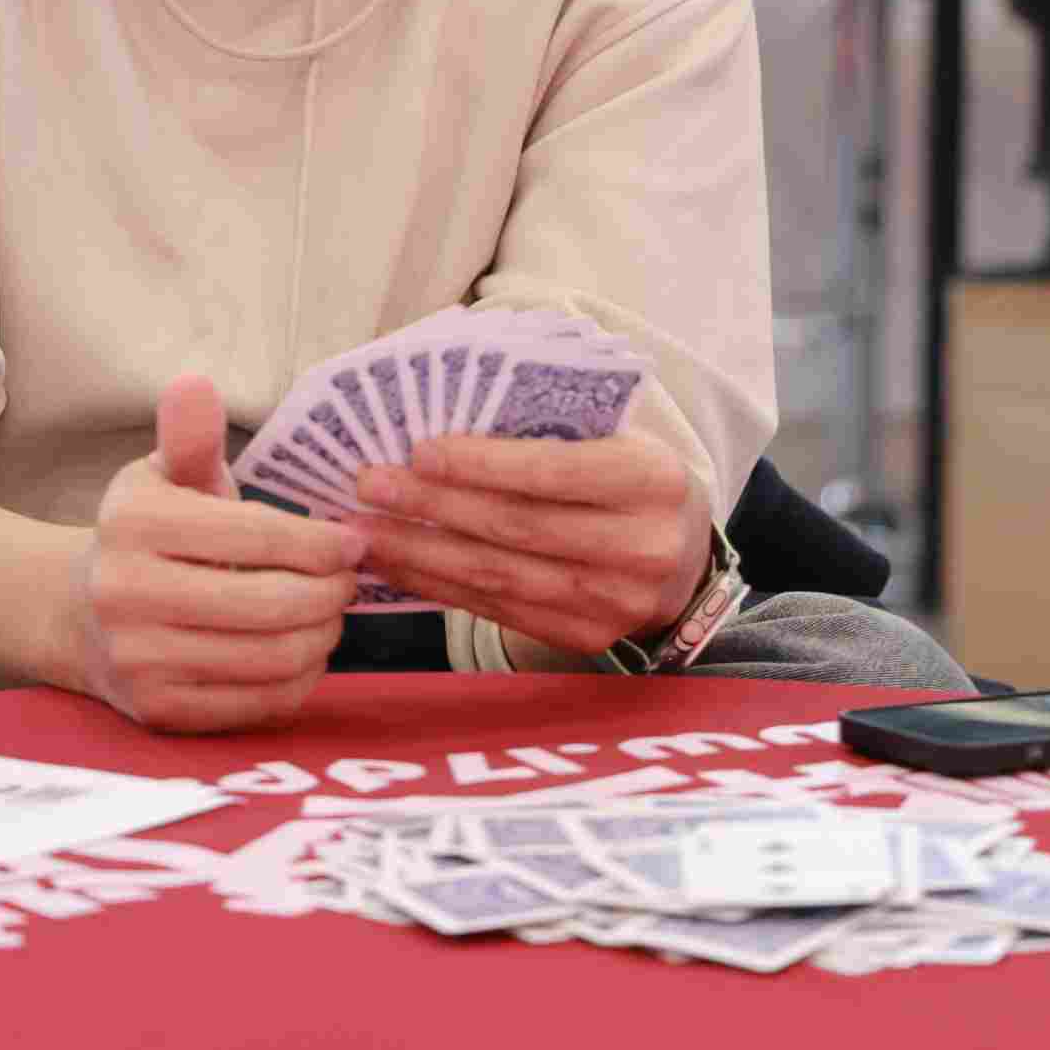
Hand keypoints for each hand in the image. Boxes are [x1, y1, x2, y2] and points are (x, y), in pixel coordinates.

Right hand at [66, 374, 362, 732]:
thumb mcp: (166, 476)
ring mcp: (138, 660)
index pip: (258, 534)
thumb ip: (189, 435)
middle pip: (272, 603)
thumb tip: (195, 383)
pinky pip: (258, 705)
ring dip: (323, 636)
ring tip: (330, 614)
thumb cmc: (151, 535)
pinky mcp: (157, 712)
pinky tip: (303, 652)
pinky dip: (299, 680)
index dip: (323, 542)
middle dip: (331, 593)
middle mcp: (125, 594)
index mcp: (134, 522)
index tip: (355, 542)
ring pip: (271, 657)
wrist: (80, 613)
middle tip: (348, 582)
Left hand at [352, 432, 713, 658]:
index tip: (420, 451)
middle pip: (517, 527)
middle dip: (434, 506)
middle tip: (371, 485)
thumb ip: (552, 426)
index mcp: (652, 480)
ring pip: (499, 576)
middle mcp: (640, 547)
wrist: (683, 554)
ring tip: (366, 530)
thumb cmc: (630, 475)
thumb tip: (445, 412)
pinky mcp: (585, 637)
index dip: (484, 465)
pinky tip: (399, 565)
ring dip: (421, 554)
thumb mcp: (617, 436)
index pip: (556, 472)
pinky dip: (441, 587)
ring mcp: (613, 602)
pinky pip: (498, 610)